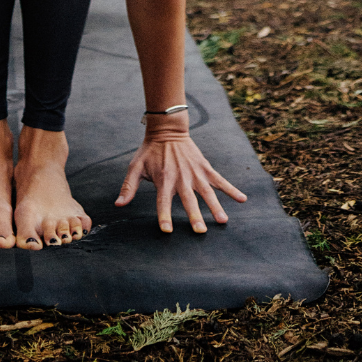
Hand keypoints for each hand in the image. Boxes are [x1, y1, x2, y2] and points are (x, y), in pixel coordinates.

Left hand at [115, 130, 246, 232]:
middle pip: (188, 200)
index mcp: (164, 179)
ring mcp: (195, 173)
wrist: (167, 129)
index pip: (163, 201)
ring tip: (222, 221)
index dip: (164, 215)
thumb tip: (118, 205)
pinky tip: (243, 200)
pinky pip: (220, 180)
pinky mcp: (205, 168)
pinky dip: (232, 189)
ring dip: (215, 206)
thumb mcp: (136, 166)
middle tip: (200, 231)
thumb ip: (129, 186)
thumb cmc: (150, 151)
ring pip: (207, 192)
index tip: (167, 230)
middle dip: (194, 215)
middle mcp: (181, 178)